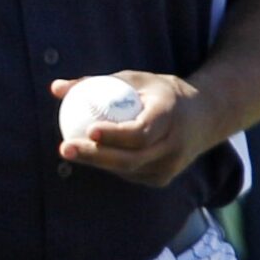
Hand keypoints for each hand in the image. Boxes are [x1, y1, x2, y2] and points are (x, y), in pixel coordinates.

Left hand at [53, 71, 217, 188]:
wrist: (204, 117)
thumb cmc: (160, 93)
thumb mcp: (134, 80)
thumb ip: (95, 83)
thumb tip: (55, 88)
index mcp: (171, 116)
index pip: (142, 132)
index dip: (115, 135)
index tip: (90, 130)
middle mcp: (174, 145)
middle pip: (131, 158)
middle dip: (95, 156)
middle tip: (65, 147)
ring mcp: (170, 166)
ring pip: (127, 169)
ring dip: (97, 161)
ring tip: (70, 151)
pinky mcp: (161, 179)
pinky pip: (129, 173)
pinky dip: (110, 164)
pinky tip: (91, 155)